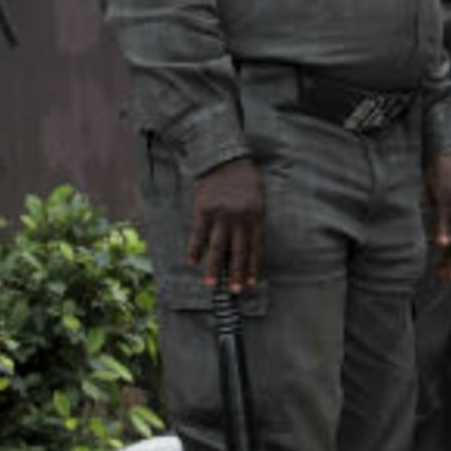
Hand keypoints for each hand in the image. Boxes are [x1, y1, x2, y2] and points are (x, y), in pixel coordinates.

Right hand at [190, 156, 265, 291]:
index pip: (256, 247)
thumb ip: (254, 219)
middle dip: (237, 272)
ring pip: (218, 247)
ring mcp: (221, 215)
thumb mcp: (258, 197)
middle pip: (239, 251)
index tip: (252, 282)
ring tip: (212, 284)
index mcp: (256, 215)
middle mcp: (240, 218)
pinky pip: (198, 234)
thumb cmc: (244, 178)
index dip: (253, 266)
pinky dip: (195, 249)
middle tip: (236, 291)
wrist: (224, 159)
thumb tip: (249, 243)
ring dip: (215, 267)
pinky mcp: (204, 210)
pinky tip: (192, 262)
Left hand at [425, 153, 450, 283]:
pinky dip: (448, 245)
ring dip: (450, 257)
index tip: (448, 279)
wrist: (447, 157)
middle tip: (441, 281)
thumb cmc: (445, 177)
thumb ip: (442, 223)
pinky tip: (441, 252)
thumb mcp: (442, 200)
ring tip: (439, 272)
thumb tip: (442, 245)